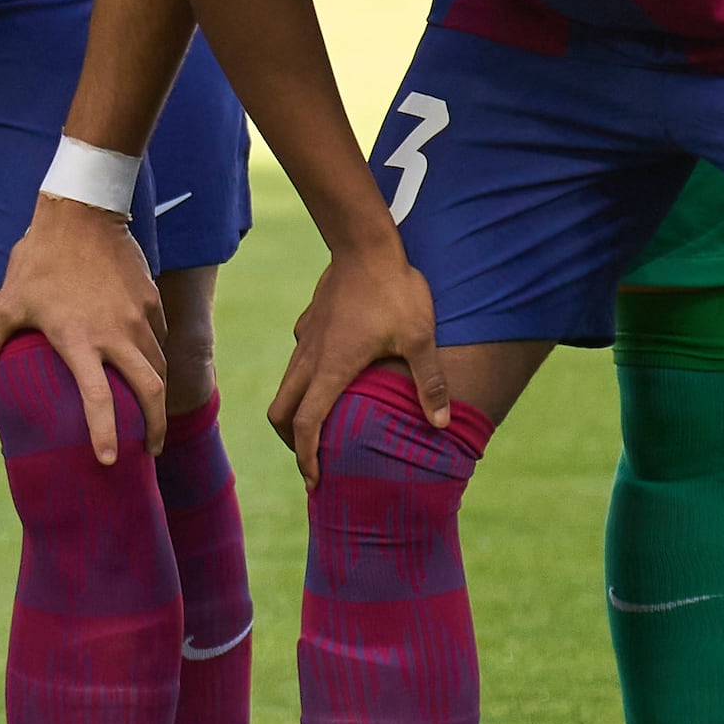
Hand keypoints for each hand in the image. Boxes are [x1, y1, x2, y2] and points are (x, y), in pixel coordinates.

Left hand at [0, 196, 166, 460]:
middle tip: (148, 451)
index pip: (99, 399)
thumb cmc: (40, 260)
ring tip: (150, 417)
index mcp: (78, 339)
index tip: (109, 460)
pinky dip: (155, 360)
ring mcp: (138, 317)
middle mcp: (116, 333)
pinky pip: (159, 339)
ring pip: (159, 367)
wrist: (81, 213)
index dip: (106, 433)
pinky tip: (146, 369)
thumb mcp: (9, 300)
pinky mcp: (150, 301)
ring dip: (157, 397)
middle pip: (150, 391)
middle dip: (154, 428)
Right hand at [271, 233, 443, 478]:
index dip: (307, 458)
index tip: (316, 481)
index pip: (305, 424)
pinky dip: (305, 383)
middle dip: (291, 442)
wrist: (365, 242)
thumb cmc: (394, 291)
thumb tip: (442, 425)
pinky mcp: (308, 324)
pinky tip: (332, 378)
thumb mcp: (419, 338)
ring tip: (320, 428)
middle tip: (314, 460)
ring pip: (286, 387)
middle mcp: (309, 359)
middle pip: (281, 412)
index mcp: (331, 369)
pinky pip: (298, 362)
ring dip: (296, 413)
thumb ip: (430, 383)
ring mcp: (305, 340)